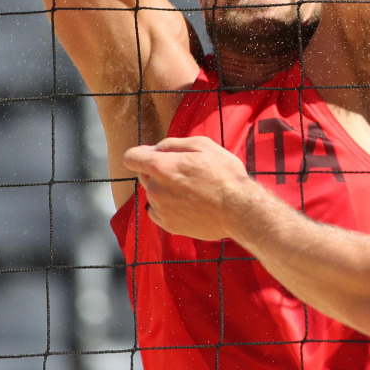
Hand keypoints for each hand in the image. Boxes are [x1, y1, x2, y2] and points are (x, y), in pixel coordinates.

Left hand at [123, 135, 257, 239]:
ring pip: (153, 193)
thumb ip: (172, 144)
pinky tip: (187, 204)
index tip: (152, 155)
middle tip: (185, 172)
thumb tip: (154, 149)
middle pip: (144, 175)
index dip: (140, 154)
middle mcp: (155, 189)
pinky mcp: (168, 224)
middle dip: (158, 171)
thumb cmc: (224, 174)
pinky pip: (157, 211)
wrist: (239, 209)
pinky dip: (168, 206)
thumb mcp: (202, 145)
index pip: (131, 157)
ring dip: (166, 189)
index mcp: (161, 166)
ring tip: (192, 190)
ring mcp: (160, 208)